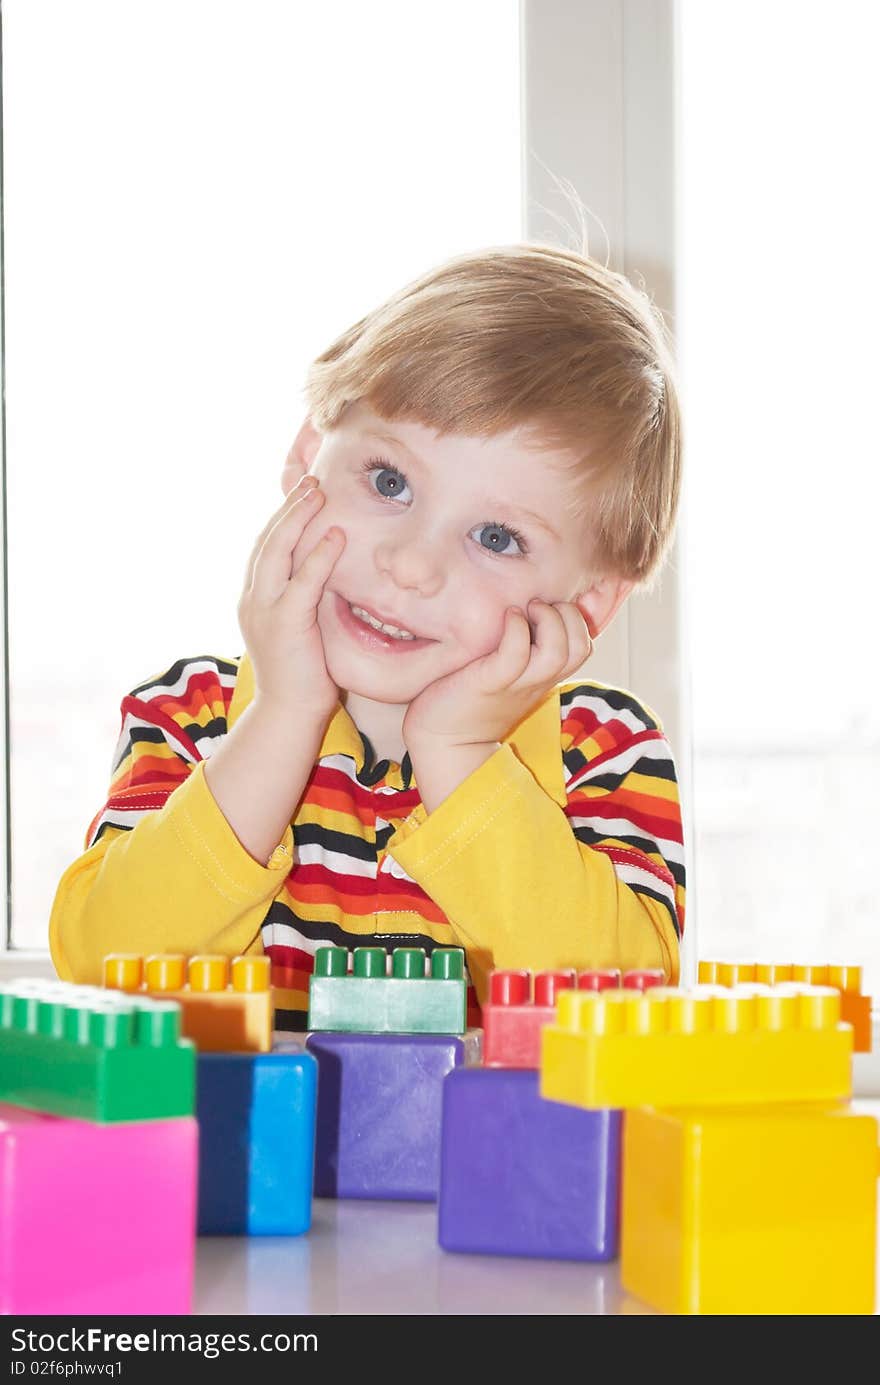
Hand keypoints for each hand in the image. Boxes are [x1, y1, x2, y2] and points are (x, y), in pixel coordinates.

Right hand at [237, 473, 345, 720]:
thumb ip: (303, 597)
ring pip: (276, 552)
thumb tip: (324, 573)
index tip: (301, 492)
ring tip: (318, 493)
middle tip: (310, 481)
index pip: (265, 547)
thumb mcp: (299, 626)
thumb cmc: (302, 674)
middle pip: (267, 540)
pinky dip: (318, 556)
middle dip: (288, 507)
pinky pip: (302, 582)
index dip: (281, 516)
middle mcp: (253, 599)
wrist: (288, 713)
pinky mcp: (284, 625)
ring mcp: (264, 611)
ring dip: (298, 519)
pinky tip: (336, 536)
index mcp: (254, 598)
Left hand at [402, 599, 592, 750]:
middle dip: (570, 615)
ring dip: (549, 619)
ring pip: (557, 653)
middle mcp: (537, 680)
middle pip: (581, 648)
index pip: (584, 647)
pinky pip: (515, 654)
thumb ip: (520, 647)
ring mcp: (516, 683)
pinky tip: (506, 615)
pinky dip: (516, 629)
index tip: (550, 604)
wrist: (444, 741)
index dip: (578, 619)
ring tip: (527, 608)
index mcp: (544, 676)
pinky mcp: (490, 682)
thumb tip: (523, 608)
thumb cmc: (468, 698)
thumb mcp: (505, 671)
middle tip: (538, 604)